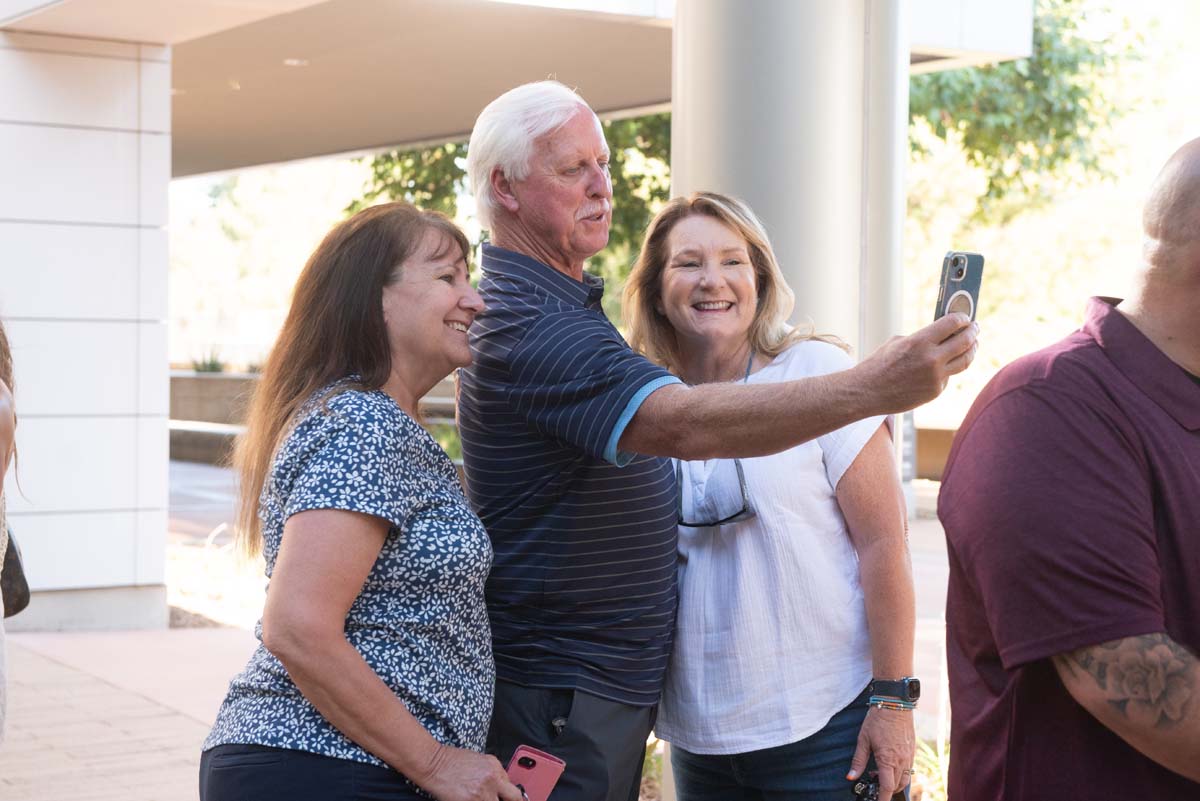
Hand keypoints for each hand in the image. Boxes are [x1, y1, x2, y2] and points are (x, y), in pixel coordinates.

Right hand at [418, 744, 525, 800]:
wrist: (433, 764)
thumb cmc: (450, 761)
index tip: (506, 798)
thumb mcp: (477, 760)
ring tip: (482, 798)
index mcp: (495, 765)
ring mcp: (484, 792)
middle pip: (514, 798)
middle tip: (501, 800)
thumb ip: (492, 773)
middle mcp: (493, 778)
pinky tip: (473, 799)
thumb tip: (500, 786)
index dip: (509, 795)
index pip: (512, 785)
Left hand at [847, 706, 915, 798]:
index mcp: (888, 760)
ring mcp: (909, 756)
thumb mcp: (863, 740)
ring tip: (880, 774)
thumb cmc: (877, 720)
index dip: (882, 798)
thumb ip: (858, 761)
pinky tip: (889, 765)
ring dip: (894, 782)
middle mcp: (901, 761)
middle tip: (873, 781)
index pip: (887, 787)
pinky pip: (909, 769)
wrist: (895, 703)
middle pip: (896, 786)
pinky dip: (900, 773)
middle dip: (886, 790)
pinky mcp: (912, 751)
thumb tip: (850, 777)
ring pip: (904, 779)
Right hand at [856, 313, 978, 413]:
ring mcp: (936, 377)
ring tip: (973, 344)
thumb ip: (922, 338)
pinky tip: (945, 365)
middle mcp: (932, 359)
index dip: (962, 318)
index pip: (953, 323)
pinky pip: (948, 376)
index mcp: (920, 341)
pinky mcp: (935, 391)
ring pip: (965, 360)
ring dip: (972, 349)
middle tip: (975, 328)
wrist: (867, 392)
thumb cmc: (878, 364)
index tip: (965, 318)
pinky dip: (948, 368)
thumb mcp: (898, 342)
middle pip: (965, 341)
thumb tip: (942, 334)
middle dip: (973, 332)